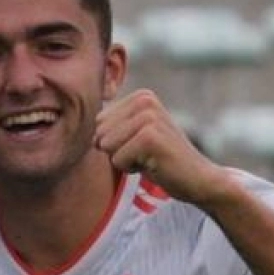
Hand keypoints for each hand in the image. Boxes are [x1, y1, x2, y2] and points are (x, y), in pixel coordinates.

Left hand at [94, 89, 233, 206]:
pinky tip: (154, 164)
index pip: (98, 123)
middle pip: (99, 134)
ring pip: (107, 146)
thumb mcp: (133, 135)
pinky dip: (132, 169)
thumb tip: (75, 127)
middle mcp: (145, 100)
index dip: (115, 142)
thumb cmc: (160, 160)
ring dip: (124, 160)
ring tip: (149, 158)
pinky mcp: (150, 137)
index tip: (141, 145)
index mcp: (140, 96)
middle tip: (146, 154)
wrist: (198, 178)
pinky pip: (117, 160)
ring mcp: (149, 117)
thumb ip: (110, 125)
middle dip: (117, 151)